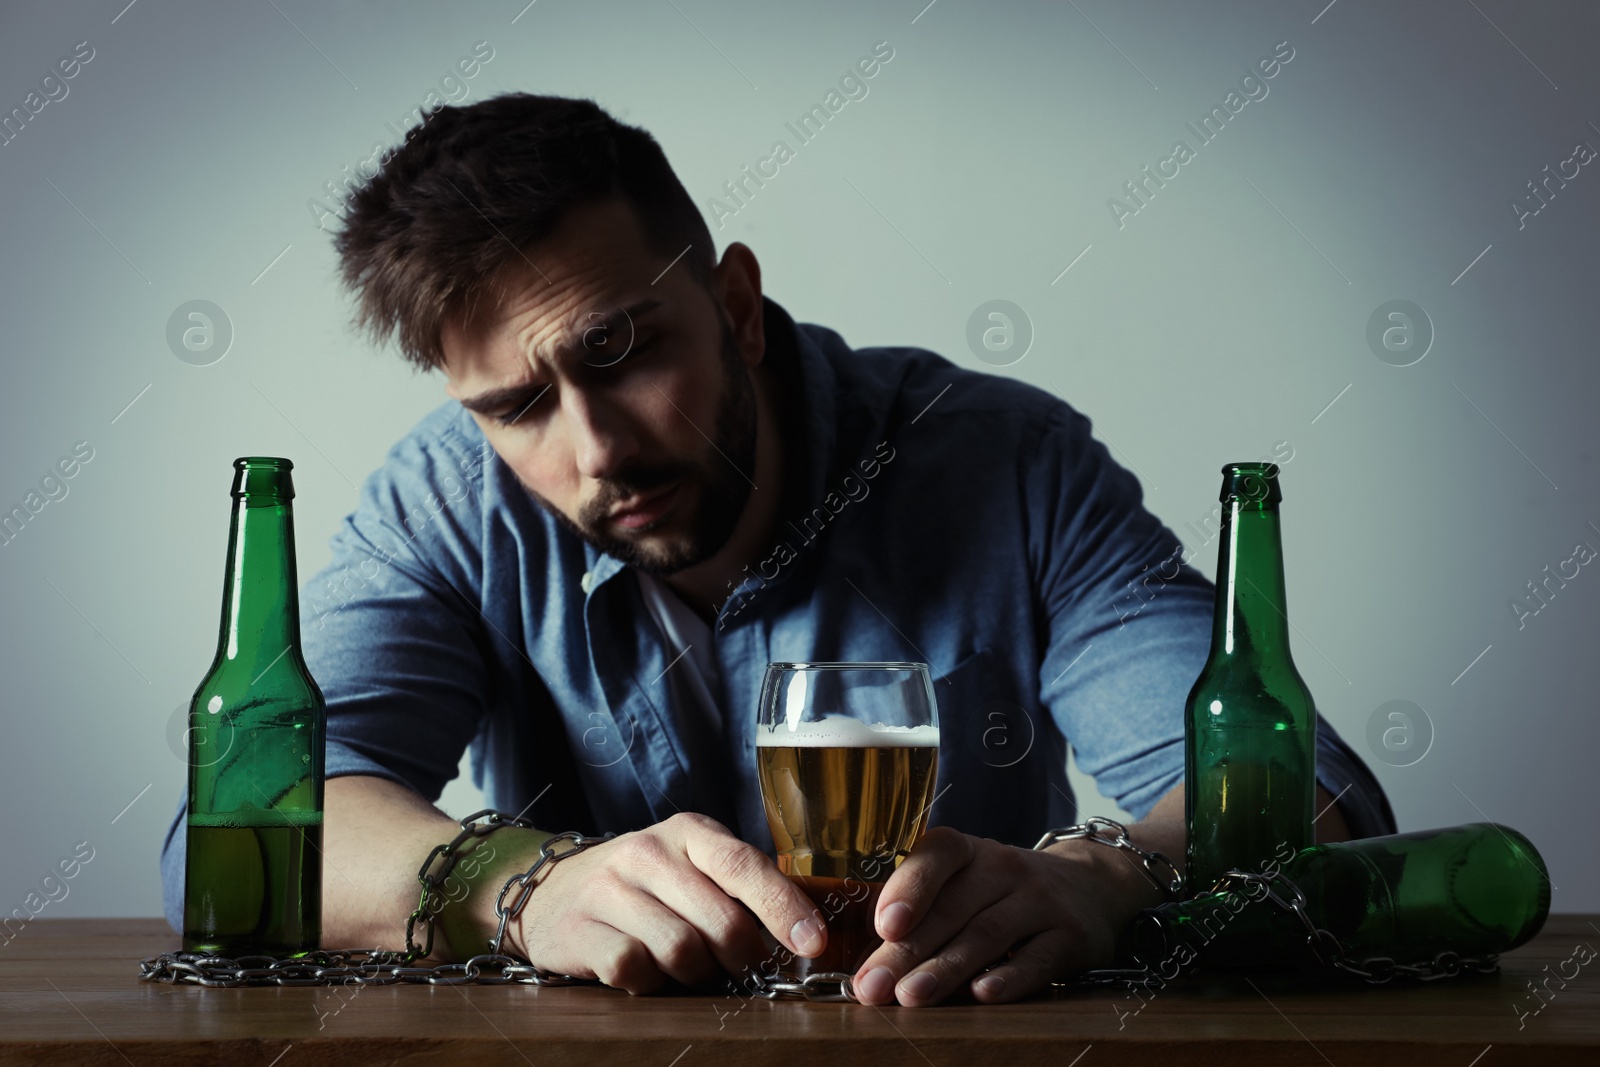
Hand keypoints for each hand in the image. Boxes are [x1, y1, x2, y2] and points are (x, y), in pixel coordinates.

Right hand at [509, 812, 826, 993]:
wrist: (552, 891)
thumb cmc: (643, 884)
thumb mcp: (691, 866)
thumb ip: (739, 886)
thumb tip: (803, 931)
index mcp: (687, 833)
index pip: (745, 866)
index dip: (783, 907)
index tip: (812, 942)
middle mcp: (647, 852)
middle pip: (720, 922)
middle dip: (740, 956)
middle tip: (737, 966)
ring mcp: (608, 889)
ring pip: (681, 951)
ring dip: (694, 973)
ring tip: (685, 965)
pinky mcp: (578, 929)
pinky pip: (634, 970)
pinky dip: (649, 982)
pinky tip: (645, 971)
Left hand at [850, 826, 1158, 1005]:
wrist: (1090, 886)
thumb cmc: (1002, 891)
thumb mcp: (966, 881)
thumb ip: (924, 909)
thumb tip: (870, 961)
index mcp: (967, 851)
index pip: (936, 857)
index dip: (908, 890)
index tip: (883, 927)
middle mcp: (1003, 867)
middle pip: (951, 909)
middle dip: (907, 951)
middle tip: (874, 987)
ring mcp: (1040, 899)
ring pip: (987, 934)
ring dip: (946, 968)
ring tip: (911, 997)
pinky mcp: (1071, 935)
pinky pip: (1037, 958)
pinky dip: (1009, 977)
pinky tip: (982, 996)